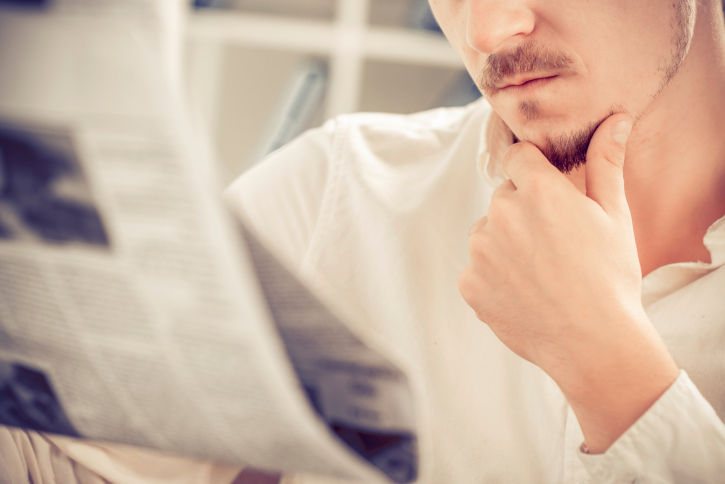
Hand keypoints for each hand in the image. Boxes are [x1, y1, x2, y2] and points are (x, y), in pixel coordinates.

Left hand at [459, 113, 678, 452]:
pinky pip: (478, 268)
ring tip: (541, 272)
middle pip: (505, 198)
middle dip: (524, 211)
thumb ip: (606, 163)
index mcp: (536, 189)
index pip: (518, 157)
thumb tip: (614, 120)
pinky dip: (495, 276)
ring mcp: (480, 250)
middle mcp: (500, 213)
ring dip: (506, 243)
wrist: (593, 344)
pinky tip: (524, 292)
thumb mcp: (615, 215)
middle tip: (555, 243)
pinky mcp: (469, 283)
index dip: (532, 169)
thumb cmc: (610, 276)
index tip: (546, 189)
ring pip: (489, 233)